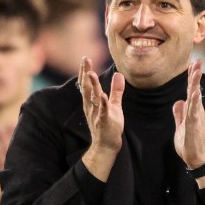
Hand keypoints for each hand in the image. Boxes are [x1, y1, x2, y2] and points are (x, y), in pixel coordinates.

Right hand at [80, 57, 123, 180]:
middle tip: (85, 59)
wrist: (107, 145)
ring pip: (93, 98)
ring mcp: (97, 114)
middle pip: (87, 87)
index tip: (85, 58)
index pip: (86, 84)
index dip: (85, 71)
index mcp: (92, 102)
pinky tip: (103, 95)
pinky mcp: (104, 122)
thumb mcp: (114, 105)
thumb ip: (116, 90)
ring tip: (91, 73)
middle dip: (86, 73)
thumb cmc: (109, 125)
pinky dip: (103, 104)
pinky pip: (103, 112)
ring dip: (92, 85)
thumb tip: (119, 74)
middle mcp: (91, 106)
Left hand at [173, 59, 204, 169]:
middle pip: (194, 90)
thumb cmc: (189, 143)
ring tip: (197, 71)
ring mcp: (196, 118)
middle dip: (195, 75)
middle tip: (198, 61)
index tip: (193, 63)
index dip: (191, 77)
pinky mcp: (195, 125)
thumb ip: (179, 114)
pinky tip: (195, 92)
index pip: (190, 90)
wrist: (195, 159)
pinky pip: (194, 111)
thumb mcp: (181, 126)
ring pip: (195, 97)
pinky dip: (195, 101)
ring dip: (196, 84)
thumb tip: (178, 102)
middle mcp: (196, 111)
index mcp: (192, 110)